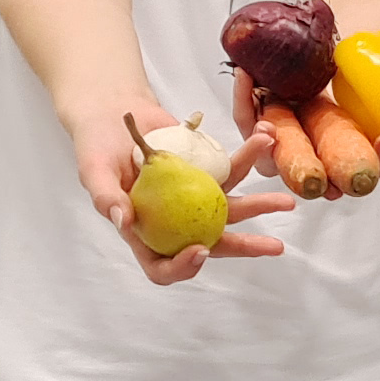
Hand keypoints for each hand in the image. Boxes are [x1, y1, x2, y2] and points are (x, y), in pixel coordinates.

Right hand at [76, 104, 288, 284]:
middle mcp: (174, 222)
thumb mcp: (92, 170)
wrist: (117, 113)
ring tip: (286, 201)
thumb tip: (121, 221)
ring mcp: (194, 199)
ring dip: (259, 205)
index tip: (200, 250)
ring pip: (230, 210)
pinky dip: (250, 158)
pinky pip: (232, 172)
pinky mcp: (208, 174)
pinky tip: (265, 140)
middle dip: (243, 247)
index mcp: (144, 232)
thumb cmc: (96, 146)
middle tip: (274, 246)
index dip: (181, 267)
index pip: (161, 266)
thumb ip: (104, 196)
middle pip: (210, 244)